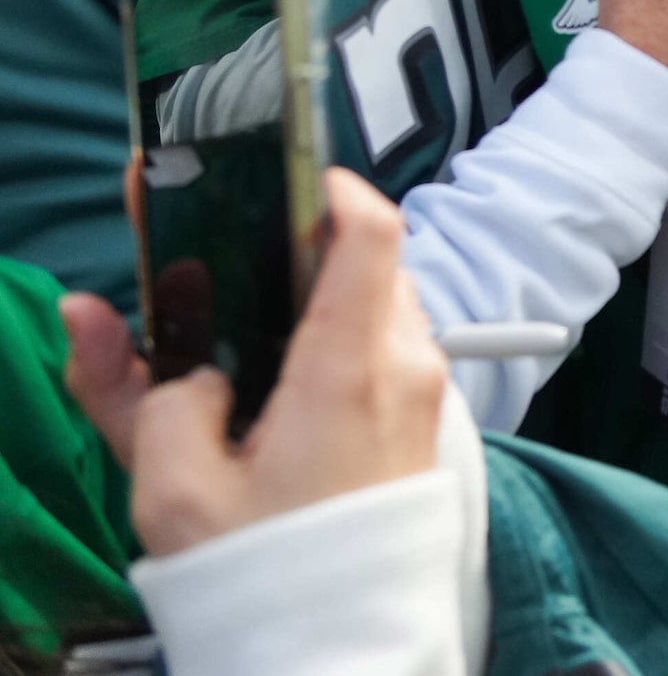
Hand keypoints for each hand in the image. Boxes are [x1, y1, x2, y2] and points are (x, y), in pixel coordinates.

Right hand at [63, 171, 447, 557]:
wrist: (341, 650)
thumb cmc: (264, 571)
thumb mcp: (173, 486)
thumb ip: (136, 390)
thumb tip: (105, 325)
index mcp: (350, 364)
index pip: (369, 232)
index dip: (329, 189)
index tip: (282, 178)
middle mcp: (404, 365)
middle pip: (367, 267)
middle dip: (302, 254)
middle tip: (233, 262)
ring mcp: (424, 395)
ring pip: (377, 311)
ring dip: (320, 306)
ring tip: (246, 333)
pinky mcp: (423, 425)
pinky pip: (386, 356)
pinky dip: (340, 349)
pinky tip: (278, 384)